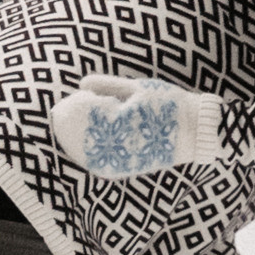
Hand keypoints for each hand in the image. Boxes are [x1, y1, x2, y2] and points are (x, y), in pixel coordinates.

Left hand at [51, 75, 223, 178]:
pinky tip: (80, 144)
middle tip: (60, 112)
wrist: (193, 132)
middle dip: (68, 124)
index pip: (84, 115)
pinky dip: (84, 153)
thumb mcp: (138, 88)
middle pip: (79, 136)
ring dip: (72, 140)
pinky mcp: (123, 170)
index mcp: (119, 119)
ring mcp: (119, 160)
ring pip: (83, 154)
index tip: (67, 100)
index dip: (71, 108)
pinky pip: (96, 164)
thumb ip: (109, 86)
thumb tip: (82, 83)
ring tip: (66, 127)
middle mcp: (117, 143)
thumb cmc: (167, 104)